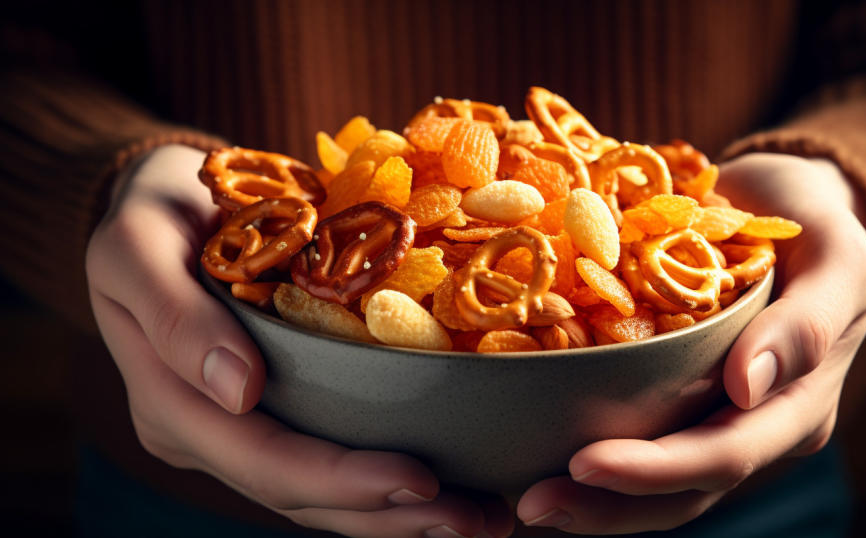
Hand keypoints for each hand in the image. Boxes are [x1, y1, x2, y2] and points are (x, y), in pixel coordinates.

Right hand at [86, 144, 512, 537]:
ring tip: (481, 517)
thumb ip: (174, 315)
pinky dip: (388, 477)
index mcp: (171, 403)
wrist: (164, 201)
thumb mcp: (137, 243)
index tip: (421, 478)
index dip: (340, 479)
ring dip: (400, 514)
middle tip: (476, 517)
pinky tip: (451, 480)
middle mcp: (208, 431)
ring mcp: (242, 427)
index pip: (261, 459)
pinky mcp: (277, 408)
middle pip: (300, 494)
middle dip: (388, 514)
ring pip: (322, 494)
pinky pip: (333, 453)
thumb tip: (239, 389)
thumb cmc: (149, 211)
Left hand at [515, 153, 865, 533]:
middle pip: (682, 490)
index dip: (657, 470)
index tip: (584, 464)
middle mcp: (752, 423)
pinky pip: (637, 431)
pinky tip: (534, 451)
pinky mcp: (681, 392)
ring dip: (592, 499)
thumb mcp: (838, 259)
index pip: (725, 454)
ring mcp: (714, 412)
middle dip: (608, 505)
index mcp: (797, 406)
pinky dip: (590, 448)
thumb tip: (748, 385)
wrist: (790, 206)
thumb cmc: (817, 225)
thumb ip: (807, 323)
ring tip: (524, 500)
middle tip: (532, 505)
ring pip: (656, 483)